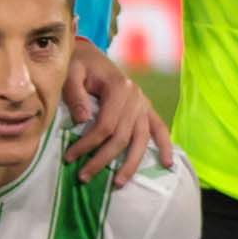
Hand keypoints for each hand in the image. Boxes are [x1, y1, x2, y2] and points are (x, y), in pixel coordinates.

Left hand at [65, 44, 162, 180]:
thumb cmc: (78, 64)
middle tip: (84, 177)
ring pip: (141, 139)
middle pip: (122, 137)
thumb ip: (75, 95)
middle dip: (103, 160)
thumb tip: (82, 121)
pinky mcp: (146, 108)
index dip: (88, 144)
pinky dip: (164, 146)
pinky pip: (159, 129)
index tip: (69, 158)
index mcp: (119, 88)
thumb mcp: (70, 73)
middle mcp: (136, 98)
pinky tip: (167, 164)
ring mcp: (144, 104)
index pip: (106, 125)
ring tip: (119, 184)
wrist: (89, 54)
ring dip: (131, 163)